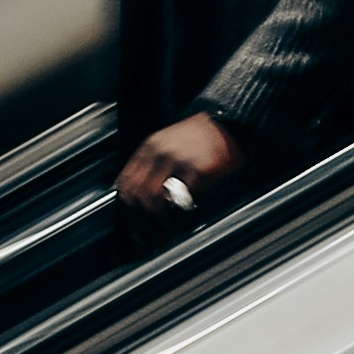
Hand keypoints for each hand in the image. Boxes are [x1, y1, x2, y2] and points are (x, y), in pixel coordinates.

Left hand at [116, 113, 240, 233]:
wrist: (227, 124)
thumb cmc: (200, 137)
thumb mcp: (168, 142)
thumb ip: (152, 163)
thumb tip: (141, 193)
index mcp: (149, 147)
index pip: (126, 180)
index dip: (128, 203)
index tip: (133, 217)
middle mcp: (159, 153)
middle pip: (136, 192)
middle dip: (140, 215)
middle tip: (147, 229)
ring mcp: (176, 161)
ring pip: (152, 198)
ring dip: (156, 218)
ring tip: (164, 228)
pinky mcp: (196, 170)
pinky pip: (178, 198)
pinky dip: (176, 213)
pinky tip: (179, 219)